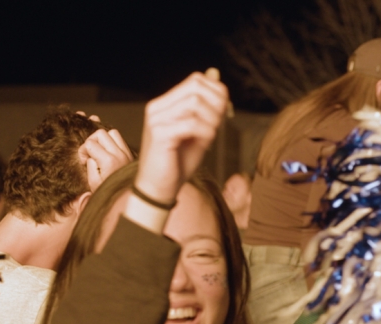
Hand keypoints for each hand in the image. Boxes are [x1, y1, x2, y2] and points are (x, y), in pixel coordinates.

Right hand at [78, 127, 133, 191]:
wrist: (131, 198)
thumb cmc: (111, 193)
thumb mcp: (94, 183)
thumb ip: (89, 166)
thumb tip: (90, 156)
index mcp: (109, 161)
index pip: (90, 143)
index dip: (83, 150)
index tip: (84, 161)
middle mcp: (119, 154)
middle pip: (101, 133)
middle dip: (92, 141)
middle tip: (91, 153)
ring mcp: (127, 153)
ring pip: (113, 133)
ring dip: (103, 139)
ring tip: (100, 151)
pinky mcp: (131, 154)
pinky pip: (121, 140)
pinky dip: (112, 142)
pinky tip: (108, 152)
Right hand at [134, 69, 228, 206]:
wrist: (160, 188)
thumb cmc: (179, 161)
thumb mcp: (199, 132)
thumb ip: (208, 109)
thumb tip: (216, 78)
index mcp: (165, 104)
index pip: (196, 80)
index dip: (217, 94)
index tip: (223, 114)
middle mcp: (158, 107)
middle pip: (197, 87)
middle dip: (216, 105)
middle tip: (218, 126)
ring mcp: (156, 119)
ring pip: (195, 103)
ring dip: (211, 120)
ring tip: (209, 136)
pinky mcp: (160, 134)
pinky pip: (191, 124)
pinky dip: (206, 132)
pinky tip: (205, 144)